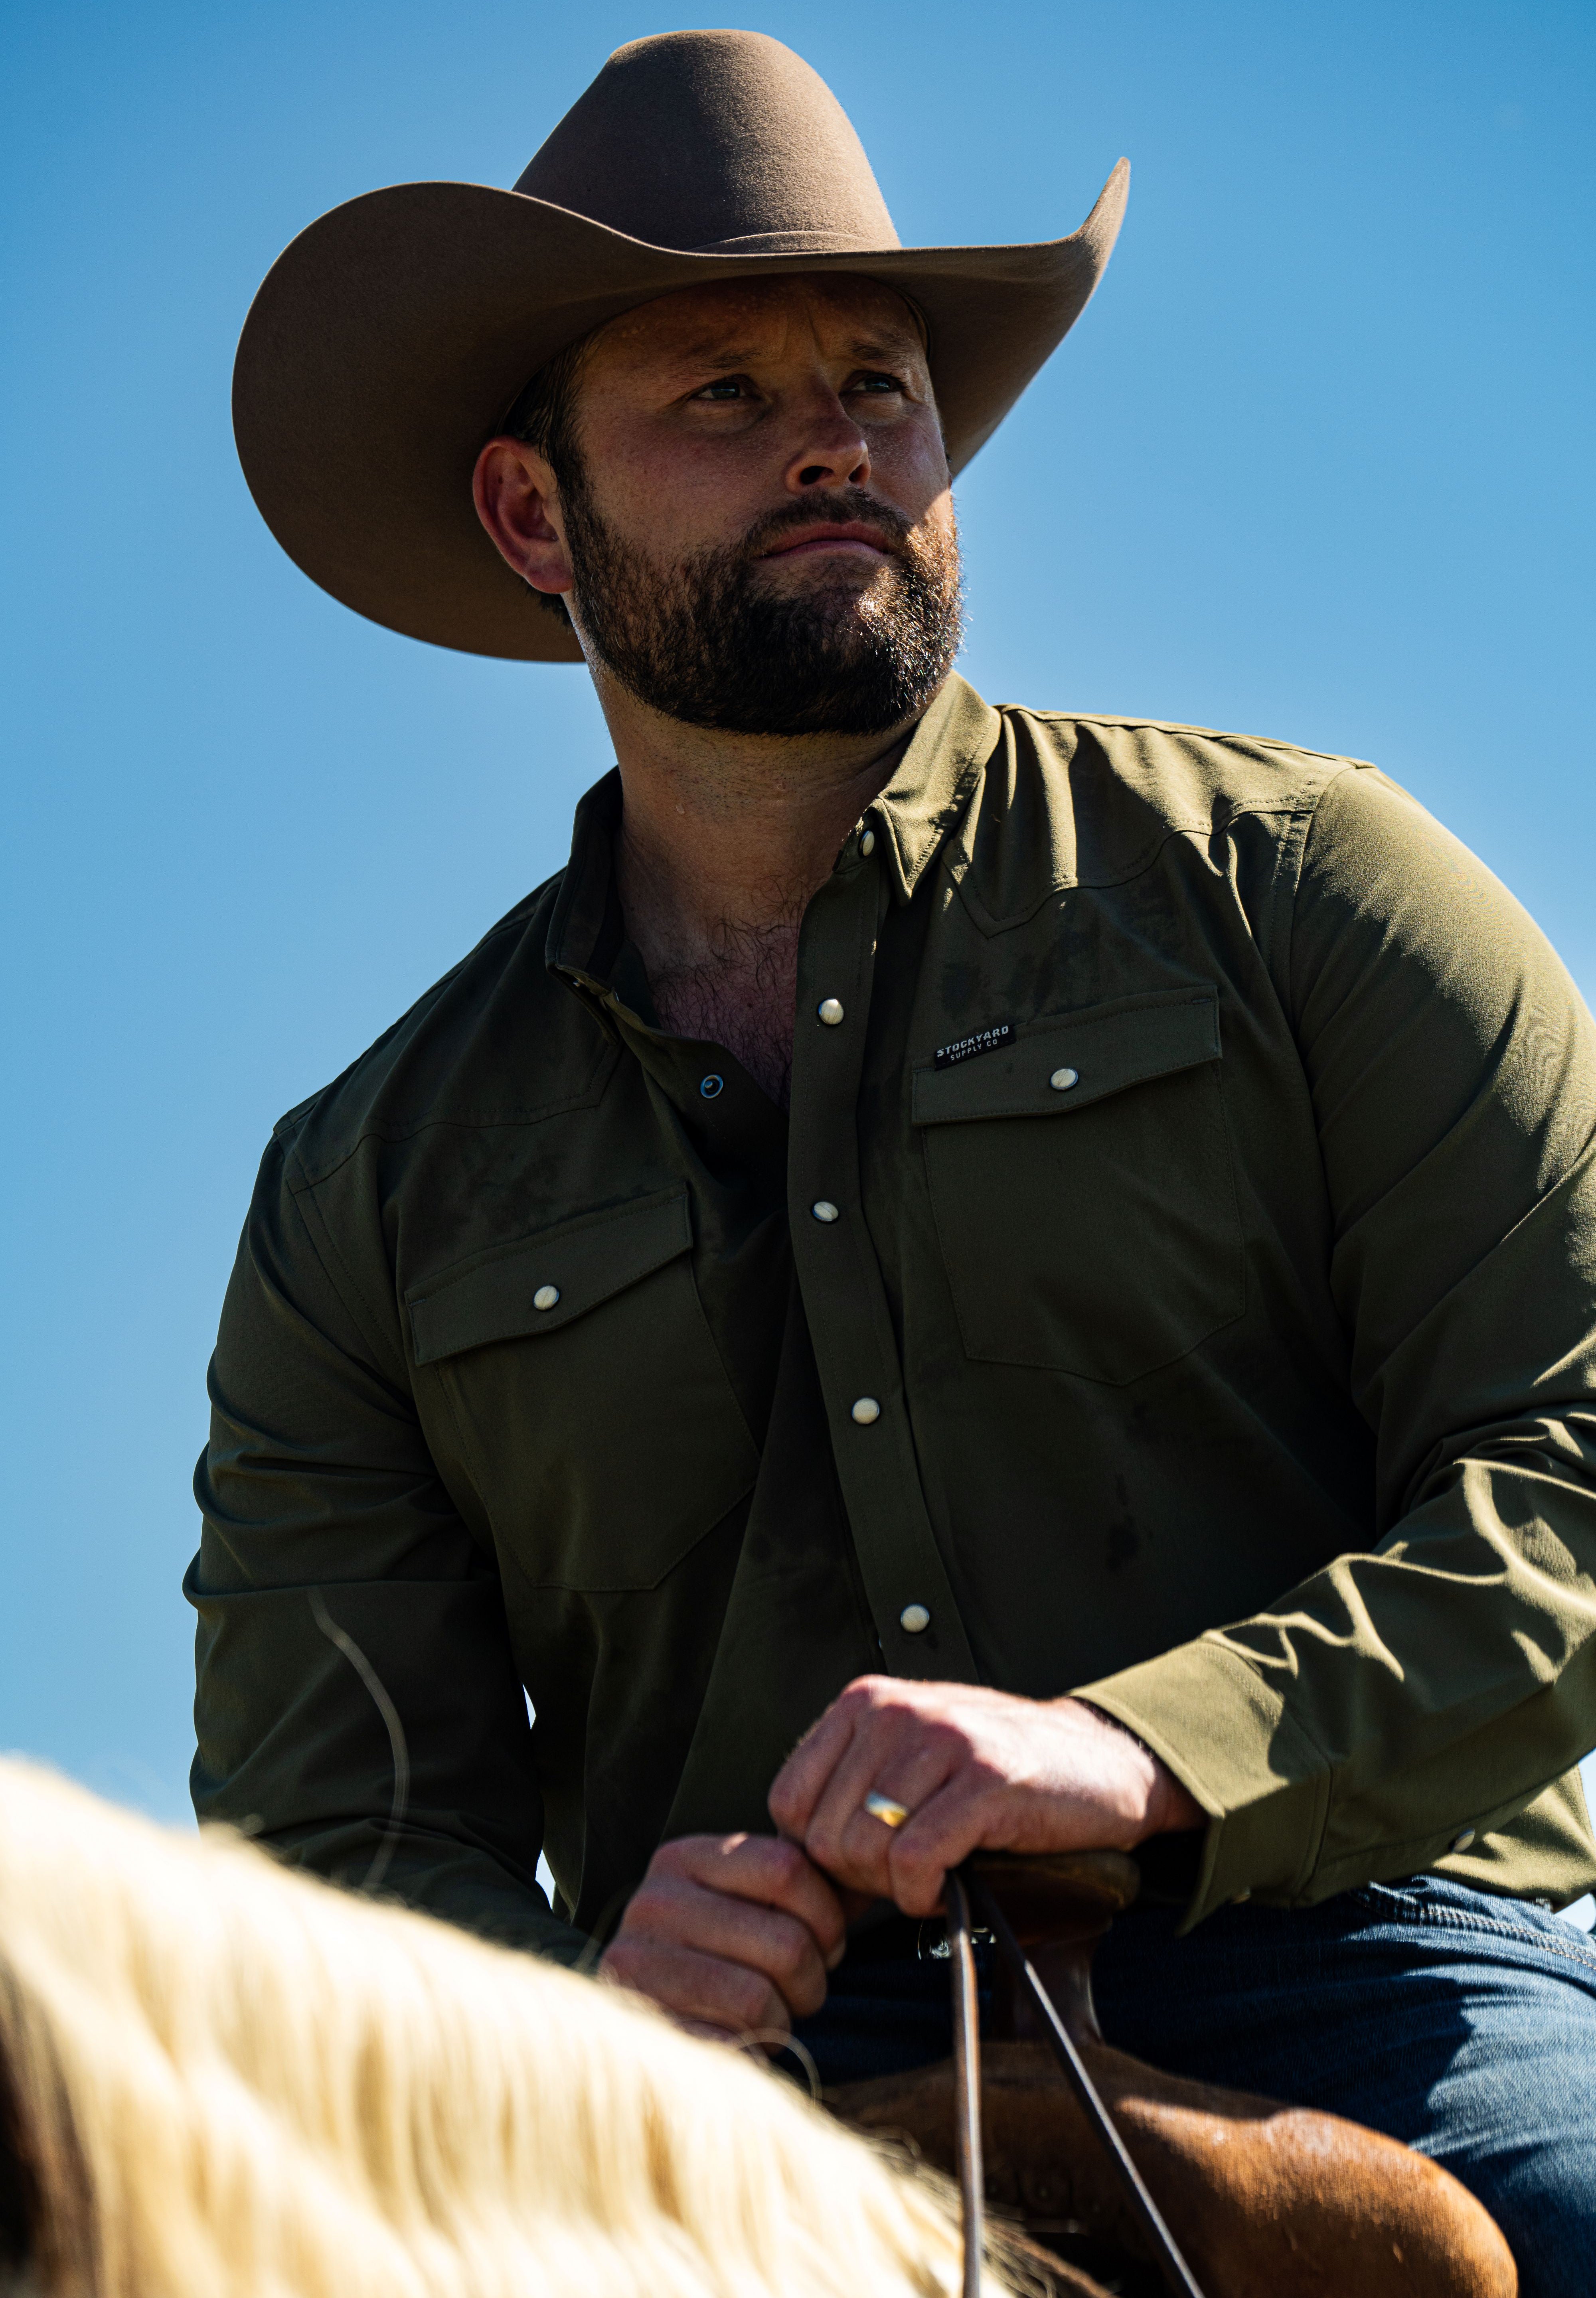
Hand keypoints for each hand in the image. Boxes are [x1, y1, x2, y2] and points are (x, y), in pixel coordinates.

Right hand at [598, 1830, 854, 2045]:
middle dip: (811, 1977)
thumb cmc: (720, 1961)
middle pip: (785, 1939)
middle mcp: (653, 1904)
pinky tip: (740, 2039)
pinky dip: (751, 2048)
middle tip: (800, 1990)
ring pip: (759, 1996)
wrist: (653, 2040)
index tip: (827, 1941)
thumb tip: (863, 1873)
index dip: (826, 1912)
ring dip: (782, 2017)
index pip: (785, 1866)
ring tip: (768, 2014)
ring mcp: (639, 1968)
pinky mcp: (645, 2030)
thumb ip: (795, 1884)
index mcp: (682, 1859)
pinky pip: (730, 2043)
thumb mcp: (748, 1904)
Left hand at [767, 1677, 1203, 1917]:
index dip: (818, 1855)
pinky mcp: (986, 1783)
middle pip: (824, 1837)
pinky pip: (916, 1862)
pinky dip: (925, 1894)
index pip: (788, 1802)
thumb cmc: (993, 1773)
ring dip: (895, 1888)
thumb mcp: (908, 1760)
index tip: (863, 1867)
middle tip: (906, 1874)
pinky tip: (949, 1886)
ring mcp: (942, 1743)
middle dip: (859, 1879)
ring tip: (931, 1874)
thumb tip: (793, 1873)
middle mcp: (895, 1712)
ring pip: (865, 1852)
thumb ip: (849, 1796)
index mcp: (865, 1702)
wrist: (1098, 1759)